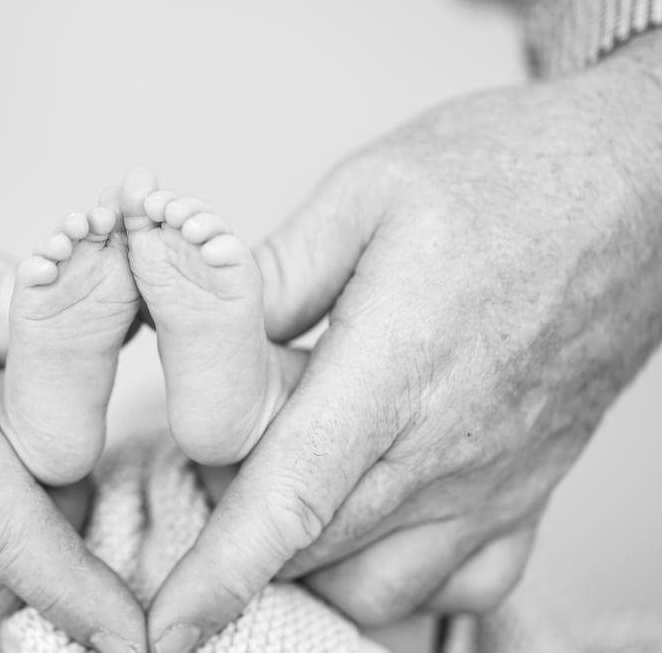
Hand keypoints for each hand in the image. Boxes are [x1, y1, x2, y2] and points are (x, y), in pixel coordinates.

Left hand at [146, 32, 661, 648]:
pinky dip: (396, 578)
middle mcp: (448, 445)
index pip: (291, 497)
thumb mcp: (366, 192)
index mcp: (397, 364)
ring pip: (379, 586)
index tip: (168, 625)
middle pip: (313, 548)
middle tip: (214, 465)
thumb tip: (201, 331)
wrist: (638, 188)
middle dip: (237, 536)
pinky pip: (459, 586)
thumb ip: (275, 274)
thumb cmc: (507, 176)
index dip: (220, 572)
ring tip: (284, 491)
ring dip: (309, 563)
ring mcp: (496, 481)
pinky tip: (369, 522)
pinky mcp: (529, 490)